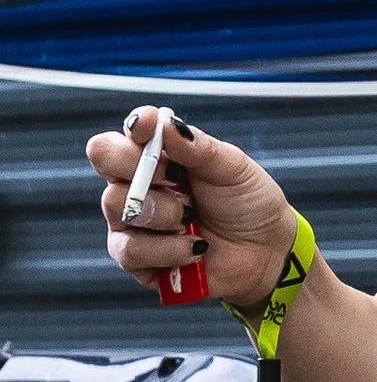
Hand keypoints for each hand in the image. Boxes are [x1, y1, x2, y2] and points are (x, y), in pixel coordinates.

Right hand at [89, 108, 296, 308]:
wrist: (266, 251)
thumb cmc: (246, 203)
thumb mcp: (232, 167)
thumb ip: (197, 146)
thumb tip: (164, 123)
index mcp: (154, 154)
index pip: (124, 131)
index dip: (134, 128)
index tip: (148, 129)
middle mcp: (133, 182)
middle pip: (105, 157)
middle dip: (145, 168)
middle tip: (179, 181)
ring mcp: (131, 221)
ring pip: (117, 204)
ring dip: (164, 212)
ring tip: (193, 219)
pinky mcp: (136, 259)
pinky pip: (130, 250)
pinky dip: (169, 249)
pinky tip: (195, 248)